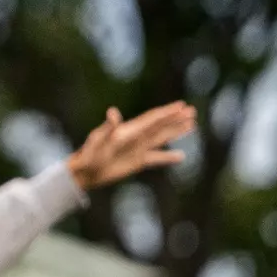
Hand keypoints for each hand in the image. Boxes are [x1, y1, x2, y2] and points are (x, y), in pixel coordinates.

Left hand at [66, 102, 196, 190]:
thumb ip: (107, 127)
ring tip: (192, 125)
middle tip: (192, 110)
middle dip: (176, 118)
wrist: (84, 171)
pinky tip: (181, 156)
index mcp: (129, 130)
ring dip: (176, 132)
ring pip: (161, 138)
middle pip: (160, 126)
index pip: (152, 119)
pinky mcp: (137, 162)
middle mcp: (136, 137)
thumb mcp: (98, 140)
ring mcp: (138, 149)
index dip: (167, 112)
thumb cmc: (89, 154)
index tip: (181, 105)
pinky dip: (168, 157)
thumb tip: (113, 112)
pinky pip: (156, 158)